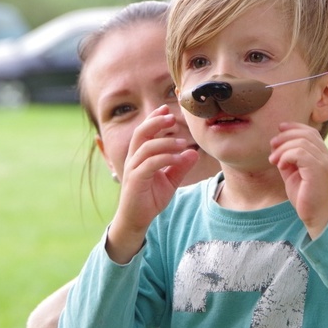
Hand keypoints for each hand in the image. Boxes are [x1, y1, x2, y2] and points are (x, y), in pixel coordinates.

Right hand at [108, 105, 198, 263]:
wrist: (137, 219)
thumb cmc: (151, 198)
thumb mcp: (170, 180)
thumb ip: (180, 166)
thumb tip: (194, 153)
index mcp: (140, 156)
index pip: (145, 132)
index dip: (154, 118)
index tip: (166, 108)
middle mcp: (134, 159)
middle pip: (141, 134)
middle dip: (156, 123)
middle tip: (172, 117)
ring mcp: (133, 169)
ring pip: (147, 147)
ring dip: (166, 142)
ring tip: (183, 144)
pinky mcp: (135, 180)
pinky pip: (150, 164)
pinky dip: (166, 158)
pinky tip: (180, 159)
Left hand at [269, 122, 327, 238]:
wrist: (317, 218)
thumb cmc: (305, 199)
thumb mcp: (294, 174)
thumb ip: (289, 160)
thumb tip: (277, 146)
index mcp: (324, 157)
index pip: (312, 133)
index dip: (295, 127)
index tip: (280, 128)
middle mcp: (327, 157)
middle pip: (306, 134)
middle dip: (286, 136)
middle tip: (272, 145)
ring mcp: (325, 163)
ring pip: (301, 142)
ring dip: (283, 148)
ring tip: (273, 160)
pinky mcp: (318, 170)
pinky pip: (300, 153)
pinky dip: (286, 156)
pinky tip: (280, 165)